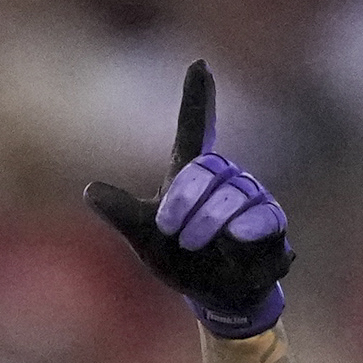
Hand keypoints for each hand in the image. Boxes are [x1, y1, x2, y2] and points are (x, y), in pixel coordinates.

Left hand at [84, 61, 293, 338]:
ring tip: (200, 247)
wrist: (215, 297)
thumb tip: (90, 190)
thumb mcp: (145, 240)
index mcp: (189, 177)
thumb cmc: (181, 262)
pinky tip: (235, 243)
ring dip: (211, 224)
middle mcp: (223, 179)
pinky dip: (244, 232)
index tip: (198, 65)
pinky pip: (262, 217)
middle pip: (208, 169)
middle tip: (175, 233)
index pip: (195, 129)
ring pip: (234, 193)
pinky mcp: (272, 222)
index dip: (196, 98)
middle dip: (186, 203)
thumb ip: (123, 214)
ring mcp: (251, 197)